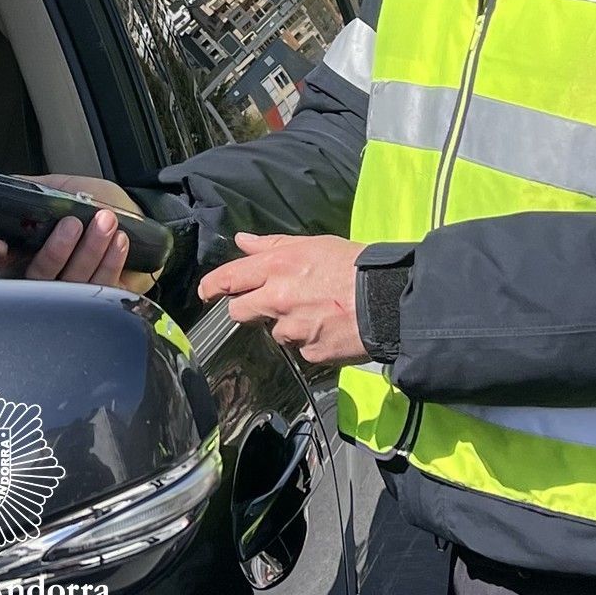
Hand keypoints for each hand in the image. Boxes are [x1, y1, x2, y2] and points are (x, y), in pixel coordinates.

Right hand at [0, 174, 158, 295]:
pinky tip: (119, 242)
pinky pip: (103, 289)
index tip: (1, 244)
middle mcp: (46, 276)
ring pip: (72, 283)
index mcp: (27, 251)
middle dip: (55, 250)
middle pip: (39, 276)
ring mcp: (74, 292)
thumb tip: (12, 186)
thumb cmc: (97, 203)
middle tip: (73, 223)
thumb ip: (37, 189)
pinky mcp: (102, 298)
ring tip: (105, 223)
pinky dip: (111, 263)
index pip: (0, 261)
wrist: (136, 215)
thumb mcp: (64, 187)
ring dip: (89, 251)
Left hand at [197, 233, 369, 366]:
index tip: (206, 292)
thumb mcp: (314, 244)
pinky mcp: (307, 353)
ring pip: (275, 332)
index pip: (228, 279)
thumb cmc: (356, 266)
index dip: (212, 286)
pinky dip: (311, 341)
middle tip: (272, 302)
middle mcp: (277, 300)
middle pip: (240, 311)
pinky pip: (300, 349)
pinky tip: (330, 329)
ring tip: (317, 313)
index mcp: (277, 267)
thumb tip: (243, 241)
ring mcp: (291, 330)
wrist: (388, 300)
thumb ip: (273, 244)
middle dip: (250, 308)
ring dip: (288, 325)